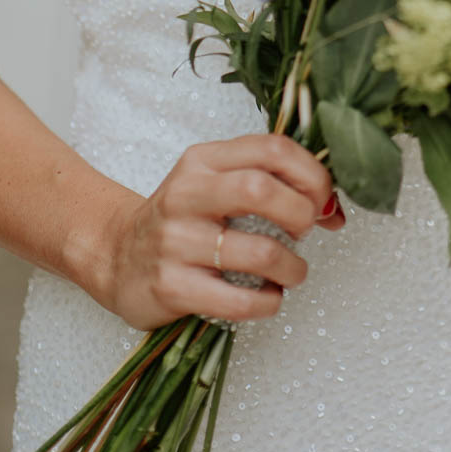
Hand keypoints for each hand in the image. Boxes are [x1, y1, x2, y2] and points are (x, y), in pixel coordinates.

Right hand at [93, 134, 343, 330]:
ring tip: (292, 273)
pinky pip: (238, 300)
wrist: (116, 256)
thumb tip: (335, 210)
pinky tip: (268, 297)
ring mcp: (176, 241)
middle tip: (306, 232)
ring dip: (292, 268)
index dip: (311, 173)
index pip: (271, 148)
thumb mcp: (217, 186)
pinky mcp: (171, 287)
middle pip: (261, 190)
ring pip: (258, 251)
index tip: (323, 198)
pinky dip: (267, 302)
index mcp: (204, 160)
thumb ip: (272, 185)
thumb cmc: (184, 220)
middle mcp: (187, 194)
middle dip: (301, 214)